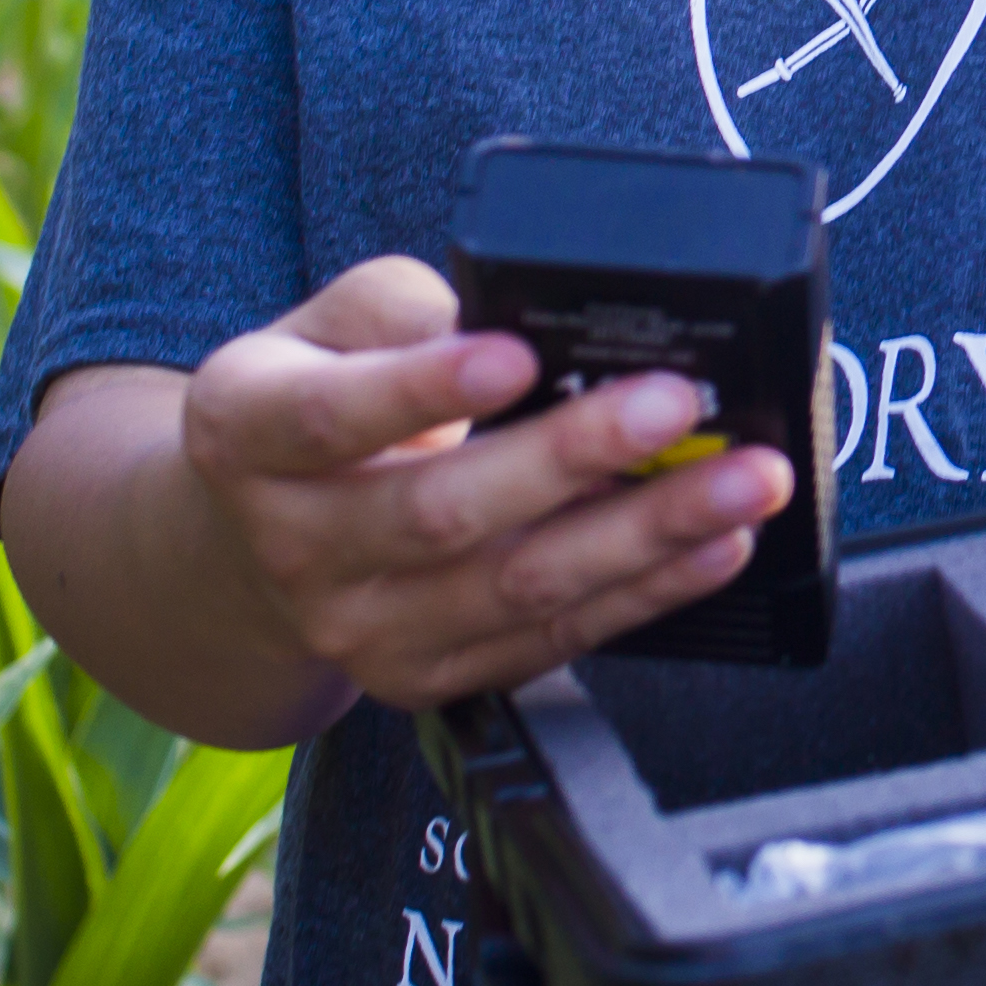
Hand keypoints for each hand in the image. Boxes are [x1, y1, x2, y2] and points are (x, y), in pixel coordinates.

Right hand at [3, 259, 794, 745]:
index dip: (424, 387)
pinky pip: (550, 643)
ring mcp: (363, 629)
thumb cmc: (312, 403)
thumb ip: (406, 307)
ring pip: (513, 590)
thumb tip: (518, 315)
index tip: (517, 354)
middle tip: (676, 402)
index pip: (330, 417)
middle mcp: (295, 545)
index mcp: (247, 435)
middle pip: (440, 514)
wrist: (245, 549)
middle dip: (572, 457)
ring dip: (643, 535)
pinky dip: (644, 594)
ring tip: (740, 481)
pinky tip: (714, 548)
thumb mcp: (320, 329)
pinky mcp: (430, 678)